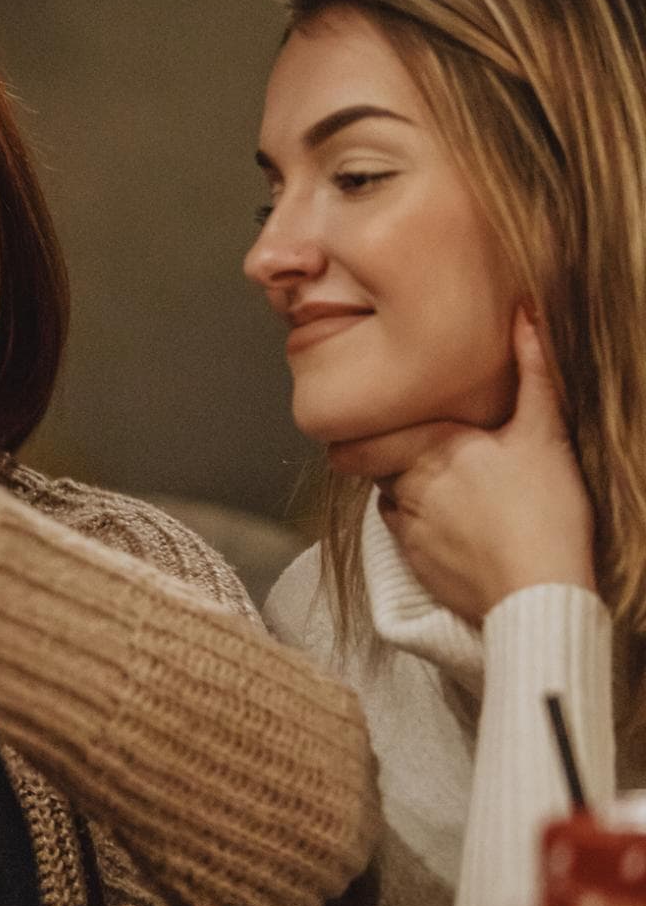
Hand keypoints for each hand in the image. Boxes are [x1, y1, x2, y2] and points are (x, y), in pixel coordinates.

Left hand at [325, 311, 595, 624]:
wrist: (538, 590)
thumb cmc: (546, 511)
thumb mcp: (545, 434)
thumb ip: (534, 373)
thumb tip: (528, 314)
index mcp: (432, 447)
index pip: (370, 435)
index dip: (365, 432)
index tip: (359, 426)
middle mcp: (407, 484)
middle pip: (376, 464)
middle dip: (379, 457)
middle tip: (400, 450)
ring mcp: (406, 527)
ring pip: (388, 496)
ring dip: (401, 489)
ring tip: (438, 486)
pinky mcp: (413, 563)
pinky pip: (401, 532)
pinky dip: (414, 523)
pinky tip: (446, 522)